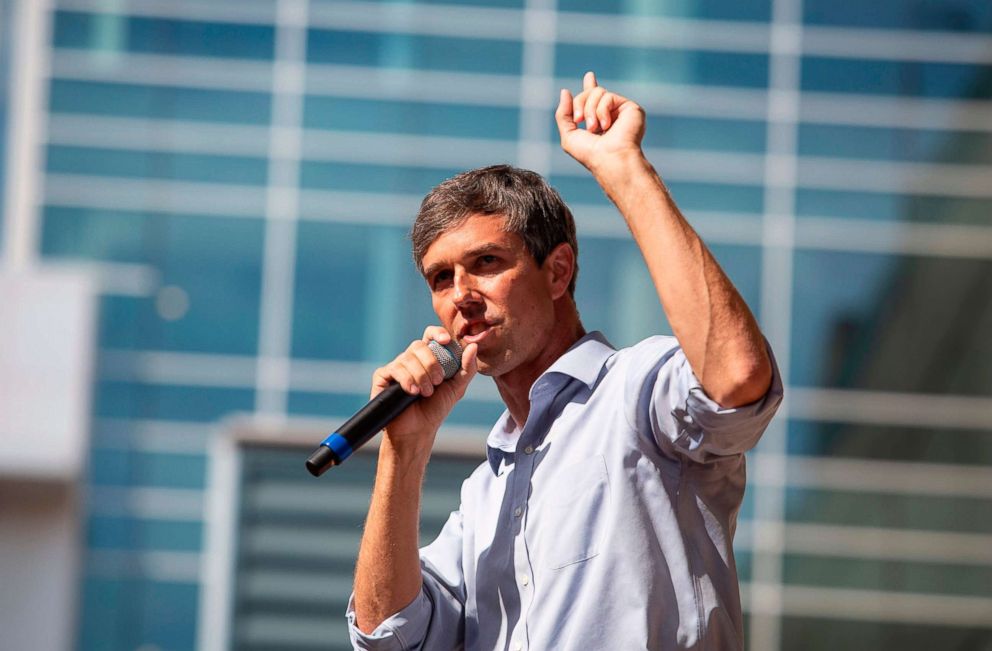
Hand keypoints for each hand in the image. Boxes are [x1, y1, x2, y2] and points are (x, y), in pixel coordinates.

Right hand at [370, 326, 477, 461]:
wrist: (418, 430)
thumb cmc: (436, 409)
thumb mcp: (457, 388)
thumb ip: (467, 368)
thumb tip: (473, 346)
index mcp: (428, 358)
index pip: (430, 335)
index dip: (437, 333)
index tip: (446, 341)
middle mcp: (411, 359)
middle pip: (419, 345)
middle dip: (431, 363)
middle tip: (438, 381)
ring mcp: (396, 367)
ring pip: (407, 358)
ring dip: (420, 376)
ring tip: (425, 393)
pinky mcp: (383, 377)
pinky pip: (394, 369)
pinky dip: (406, 380)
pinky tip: (412, 392)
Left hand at [555, 71, 645, 173]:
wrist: (609, 159)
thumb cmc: (590, 154)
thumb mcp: (569, 135)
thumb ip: (563, 114)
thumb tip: (565, 91)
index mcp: (598, 121)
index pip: (594, 99)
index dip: (590, 87)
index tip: (590, 76)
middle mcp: (611, 114)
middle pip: (590, 93)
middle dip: (580, 104)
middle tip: (580, 120)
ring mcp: (621, 110)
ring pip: (597, 92)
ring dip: (590, 110)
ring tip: (594, 128)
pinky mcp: (631, 108)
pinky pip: (607, 96)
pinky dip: (601, 110)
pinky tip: (606, 125)